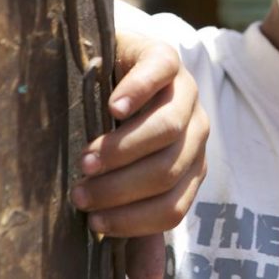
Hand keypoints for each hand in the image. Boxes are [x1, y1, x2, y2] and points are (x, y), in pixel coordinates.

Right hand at [69, 32, 209, 247]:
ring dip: (124, 150)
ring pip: (168, 128)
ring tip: (88, 159)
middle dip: (122, 188)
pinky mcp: (166, 56)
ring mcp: (185, 91)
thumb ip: (138, 223)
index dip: (133, 220)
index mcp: (190, 164)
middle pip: (169, 170)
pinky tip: (112, 105)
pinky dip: (138, 90)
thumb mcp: (127, 177)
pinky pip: (161, 73)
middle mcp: (196, 129)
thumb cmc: (115, 130)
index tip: (93, 222)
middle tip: (82, 191)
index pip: (173, 206)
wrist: (111, 63)